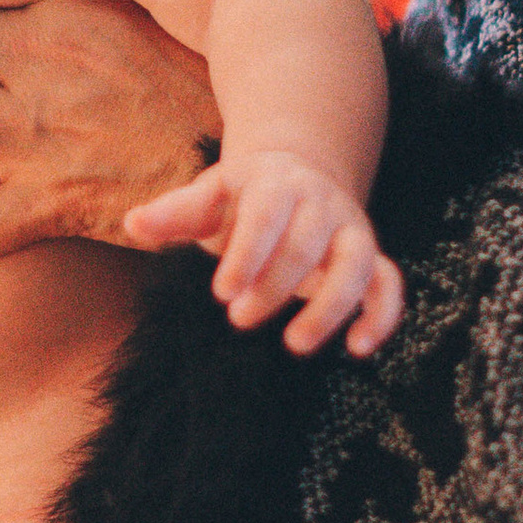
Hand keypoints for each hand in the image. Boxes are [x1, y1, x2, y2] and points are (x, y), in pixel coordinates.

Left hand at [122, 148, 403, 357]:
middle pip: (307, 243)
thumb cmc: (242, 196)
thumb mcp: (208, 197)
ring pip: (358, 263)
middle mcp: (321, 203)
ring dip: (331, 306)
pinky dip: (383, 314)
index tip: (222, 293)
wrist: (297, 173)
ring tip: (295, 344)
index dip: (247, 254)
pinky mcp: (369, 258)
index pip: (266, 214)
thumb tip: (133, 224)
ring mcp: (350, 230)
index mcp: (276, 182)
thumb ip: (175, 212)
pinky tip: (358, 349)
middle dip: (274, 286)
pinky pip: (389, 283)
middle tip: (238, 319)